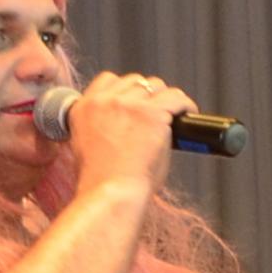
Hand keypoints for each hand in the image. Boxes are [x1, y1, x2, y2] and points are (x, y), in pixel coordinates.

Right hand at [64, 69, 192, 193]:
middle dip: (147, 95)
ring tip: (173, 114)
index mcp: (83, 108)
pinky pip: (176, 98)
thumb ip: (100, 126)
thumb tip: (124, 122)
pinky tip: (188, 114)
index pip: (107, 79)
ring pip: (156, 85)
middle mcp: (104, 101)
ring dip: (165, 98)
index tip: (134, 102)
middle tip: (156, 112)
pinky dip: (185, 105)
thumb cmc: (100, 181)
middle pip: (134, 80)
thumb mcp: (86, 146)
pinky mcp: (152, 113)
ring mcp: (129, 105)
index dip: (125, 89)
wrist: (109, 193)